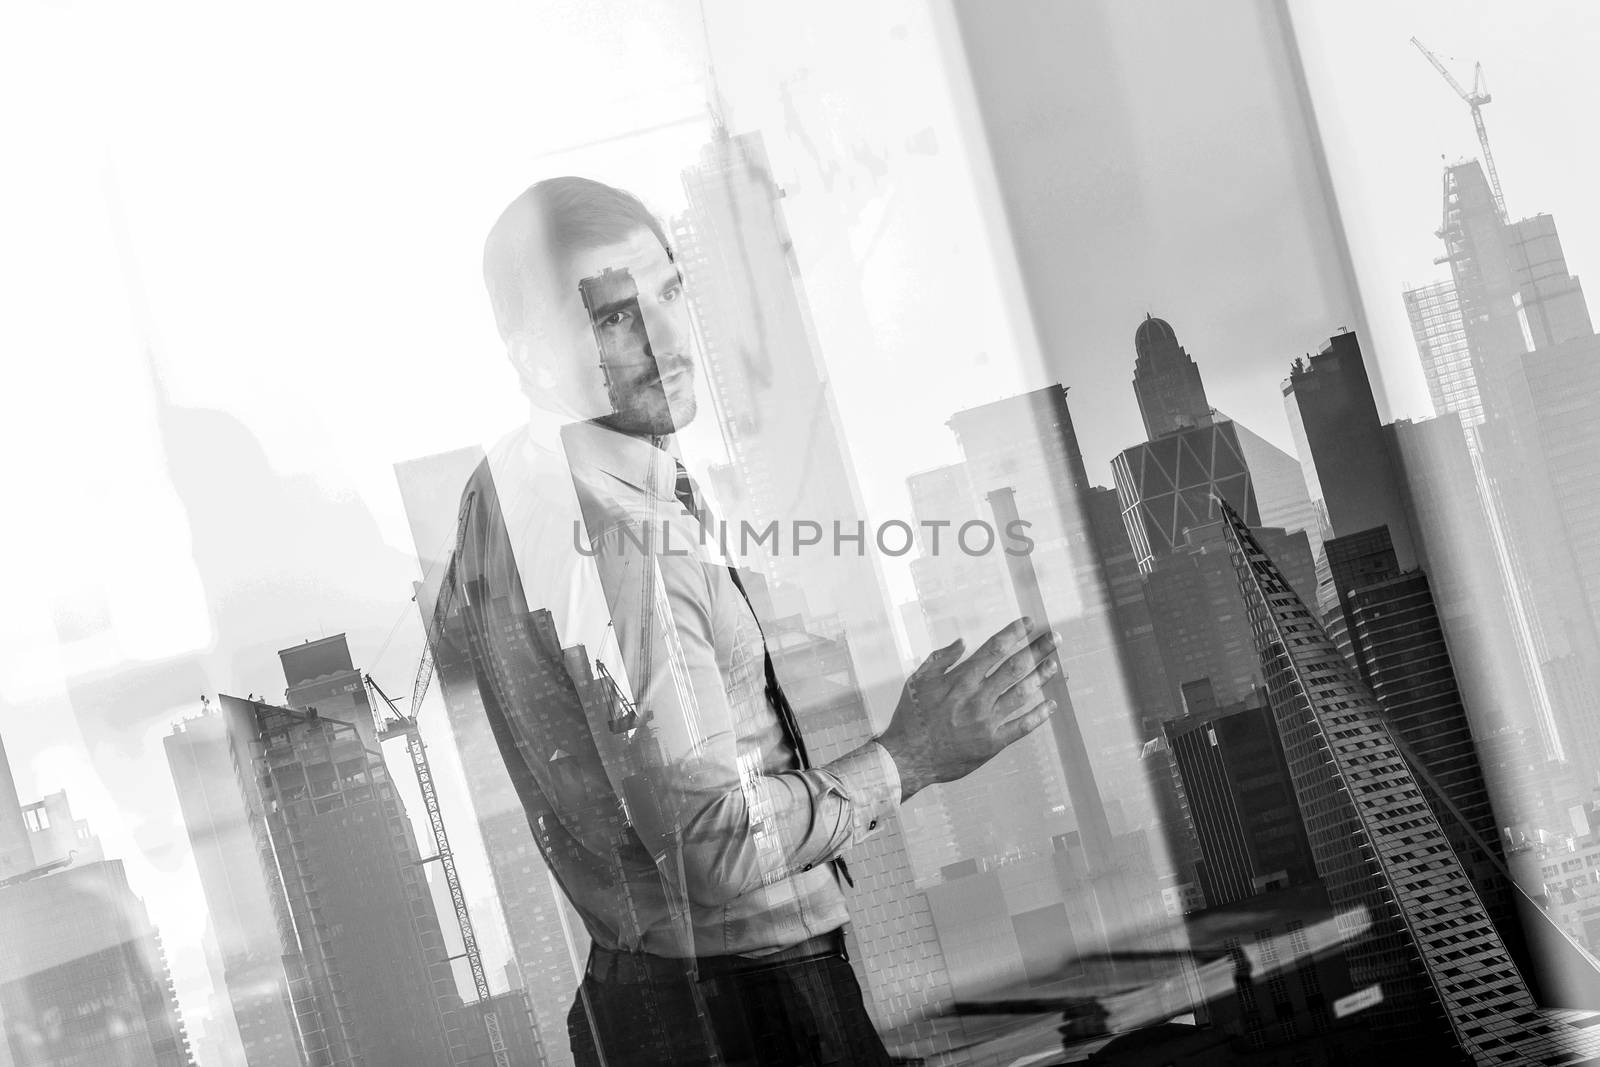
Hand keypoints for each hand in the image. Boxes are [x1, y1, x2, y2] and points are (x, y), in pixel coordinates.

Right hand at [876, 617, 1060, 802]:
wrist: (908, 758)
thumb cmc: (911, 717)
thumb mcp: (917, 681)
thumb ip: (940, 659)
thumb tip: (962, 641)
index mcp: (960, 680)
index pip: (994, 649)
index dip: (1014, 633)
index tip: (1030, 623)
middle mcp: (977, 698)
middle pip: (1015, 667)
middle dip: (1038, 650)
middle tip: (1056, 638)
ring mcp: (987, 721)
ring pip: (1023, 694)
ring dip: (1041, 677)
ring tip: (1055, 664)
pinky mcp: (992, 743)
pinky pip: (1022, 727)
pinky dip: (1039, 715)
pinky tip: (1051, 705)